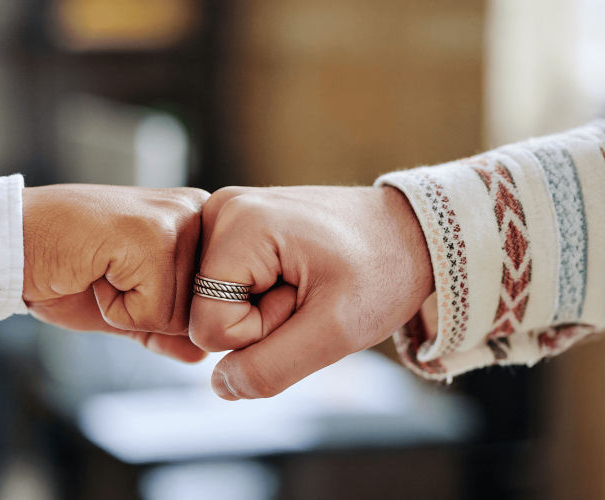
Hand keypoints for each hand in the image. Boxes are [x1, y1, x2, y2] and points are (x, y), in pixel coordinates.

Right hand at [22, 184, 208, 362]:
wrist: (12, 244)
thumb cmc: (66, 269)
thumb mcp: (126, 307)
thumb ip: (167, 328)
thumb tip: (203, 356)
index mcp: (198, 221)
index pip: (216, 302)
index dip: (161, 310)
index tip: (124, 277)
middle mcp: (197, 213)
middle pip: (202, 313)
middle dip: (147, 312)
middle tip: (108, 274)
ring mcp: (177, 221)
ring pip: (180, 317)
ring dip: (129, 310)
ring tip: (101, 271)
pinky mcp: (153, 237)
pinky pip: (154, 313)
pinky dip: (115, 309)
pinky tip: (94, 271)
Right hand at [189, 186, 433, 399]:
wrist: (409, 231)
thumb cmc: (382, 271)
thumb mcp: (336, 331)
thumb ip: (271, 367)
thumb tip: (221, 384)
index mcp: (237, 222)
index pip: (210, 326)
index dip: (260, 333)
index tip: (306, 300)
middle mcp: (220, 210)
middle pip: (206, 312)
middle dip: (259, 320)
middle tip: (308, 291)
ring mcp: (223, 216)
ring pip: (214, 304)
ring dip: (260, 309)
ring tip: (304, 282)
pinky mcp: (232, 227)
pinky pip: (224, 289)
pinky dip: (259, 296)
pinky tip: (293, 277)